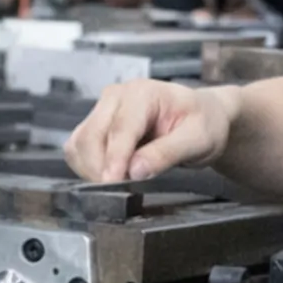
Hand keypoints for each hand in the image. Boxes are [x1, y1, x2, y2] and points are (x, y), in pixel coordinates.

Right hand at [64, 79, 237, 182]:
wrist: (202, 117)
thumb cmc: (203, 122)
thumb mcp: (198, 139)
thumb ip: (167, 153)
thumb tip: (134, 171)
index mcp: (143, 92)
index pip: (121, 128)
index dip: (115, 158)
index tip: (112, 182)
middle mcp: (116, 96)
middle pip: (91, 136)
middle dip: (101, 168)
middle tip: (123, 190)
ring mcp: (103, 110)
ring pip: (80, 144)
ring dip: (92, 169)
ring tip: (122, 182)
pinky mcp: (96, 125)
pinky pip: (79, 150)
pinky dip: (88, 167)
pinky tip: (112, 174)